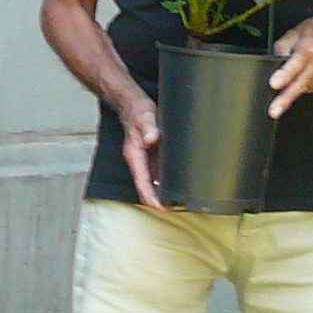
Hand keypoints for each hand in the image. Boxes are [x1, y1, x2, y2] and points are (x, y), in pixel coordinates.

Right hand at [117, 92, 167, 210]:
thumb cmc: (137, 111)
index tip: (162, 207)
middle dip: (159, 200)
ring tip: (179, 202)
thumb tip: (151, 139)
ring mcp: (145, 160)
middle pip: (147, 188)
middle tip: (177, 208)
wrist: (132, 104)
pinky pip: (158, 174)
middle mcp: (139, 161)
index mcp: (134, 156)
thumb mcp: (145, 116)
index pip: (142, 182)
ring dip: (163, 193)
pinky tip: (178, 185)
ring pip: (153, 183)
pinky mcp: (151, 156)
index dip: (151, 197)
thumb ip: (149, 127)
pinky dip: (166, 182)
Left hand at [269, 18, 312, 118]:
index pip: (296, 63)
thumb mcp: (299, 30)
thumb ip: (283, 45)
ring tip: (285, 79)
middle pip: (300, 84)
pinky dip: (298, 84)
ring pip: (300, 89)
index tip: (274, 84)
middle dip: (285, 99)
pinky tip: (301, 73)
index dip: (285, 75)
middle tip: (273, 111)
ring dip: (288, 90)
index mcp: (309, 48)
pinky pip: (305, 88)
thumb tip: (273, 60)